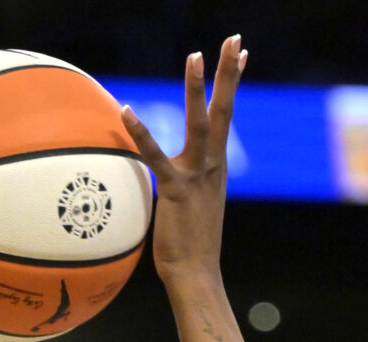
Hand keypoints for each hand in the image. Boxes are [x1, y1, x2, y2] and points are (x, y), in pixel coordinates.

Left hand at [120, 37, 243, 282]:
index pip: (226, 115)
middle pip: (224, 109)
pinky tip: (126, 110)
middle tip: (234, 39)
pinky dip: (140, 133)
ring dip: (197, 88)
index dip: (233, 82)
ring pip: (200, 124)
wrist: (196, 276)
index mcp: (217, 166)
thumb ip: (187, 182)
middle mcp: (213, 165)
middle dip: (229, 73)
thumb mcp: (193, 205)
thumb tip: (177, 176)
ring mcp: (197, 175)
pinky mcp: (176, 189)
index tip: (241, 53)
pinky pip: (156, 156)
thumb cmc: (191, 246)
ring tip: (195, 56)